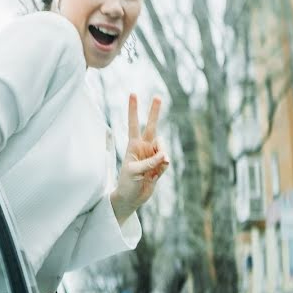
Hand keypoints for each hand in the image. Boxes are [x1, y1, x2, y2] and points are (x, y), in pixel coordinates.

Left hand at [111, 94, 169, 223]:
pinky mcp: (159, 165)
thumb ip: (150, 162)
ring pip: (163, 147)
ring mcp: (153, 155)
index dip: (133, 109)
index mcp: (133, 145)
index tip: (133, 94)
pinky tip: (155, 175)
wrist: (131, 198)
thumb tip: (165, 156)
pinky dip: (163, 167)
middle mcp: (144, 147)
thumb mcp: (134, 172)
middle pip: (151, 126)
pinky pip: (166, 162)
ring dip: (162, 154)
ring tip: (157, 165)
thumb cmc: (127, 183)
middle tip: (158, 96)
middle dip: (154, 111)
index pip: (133, 123)